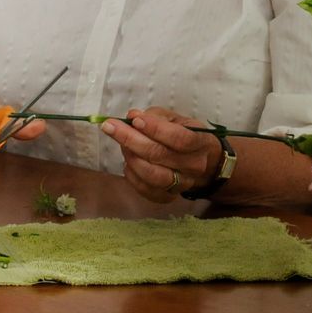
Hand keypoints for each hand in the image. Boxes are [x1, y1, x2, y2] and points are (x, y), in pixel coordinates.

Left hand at [100, 107, 216, 203]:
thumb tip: (132, 116)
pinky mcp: (169, 196)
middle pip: (160, 155)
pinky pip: (146, 190)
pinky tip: (127, 163)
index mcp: (200, 142)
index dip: (155, 129)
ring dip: (131, 157)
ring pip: (152, 175)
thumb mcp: (175, 119)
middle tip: (110, 127)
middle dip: (131, 139)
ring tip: (121, 144)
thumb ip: (154, 116)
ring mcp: (182, 184)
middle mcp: (194, 166)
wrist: (201, 161)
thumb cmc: (184, 134)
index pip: (178, 138)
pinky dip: (132, 176)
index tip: (134, 119)